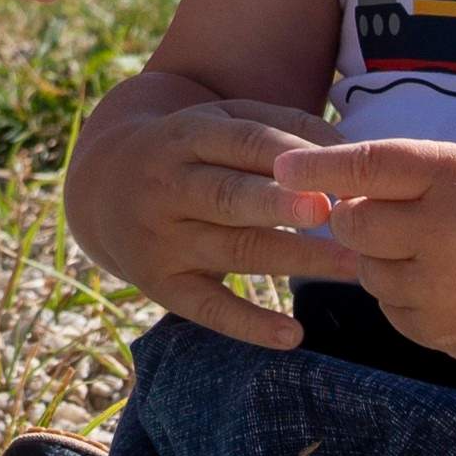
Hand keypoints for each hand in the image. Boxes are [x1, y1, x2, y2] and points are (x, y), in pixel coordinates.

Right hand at [58, 89, 360, 348]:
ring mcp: (161, 239)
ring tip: (353, 269)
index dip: (287, 157)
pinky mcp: (160, 284)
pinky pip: (207, 308)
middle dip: (279, 205)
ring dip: (295, 259)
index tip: (332, 173)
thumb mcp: (223, 120)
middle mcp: (166, 186)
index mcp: (185, 135)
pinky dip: (249, 324)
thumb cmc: (190, 150)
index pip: (241, 141)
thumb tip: (352, 152)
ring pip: (233, 250)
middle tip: (331, 214)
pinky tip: (292, 335)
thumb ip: (286, 128)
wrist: (102, 184)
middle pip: (229, 196)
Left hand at [303, 135, 455, 365]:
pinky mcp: (443, 334)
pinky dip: (405, 296)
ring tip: (439, 252)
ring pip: (368, 272)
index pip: (365, 167)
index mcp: (454, 178)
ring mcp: (443, 291)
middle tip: (396, 216)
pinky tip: (451, 284)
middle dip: (360, 219)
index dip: (317, 168)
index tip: (280, 168)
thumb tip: (324, 189)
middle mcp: (443, 233)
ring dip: (385, 260)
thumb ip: (406, 172)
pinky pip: (391, 310)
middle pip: (352, 225)